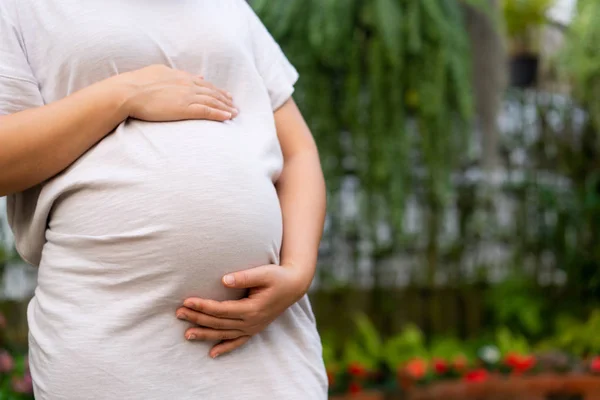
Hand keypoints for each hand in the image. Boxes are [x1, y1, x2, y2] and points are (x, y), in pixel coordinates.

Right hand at [118, 64, 237, 121]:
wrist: (128, 92)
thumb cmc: (137, 83)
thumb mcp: (159, 72)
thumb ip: (176, 74)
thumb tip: (193, 76)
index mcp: (180, 76)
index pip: (203, 83)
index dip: (215, 90)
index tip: (224, 94)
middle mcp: (187, 84)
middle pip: (212, 92)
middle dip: (224, 99)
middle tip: (234, 104)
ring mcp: (187, 96)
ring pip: (213, 101)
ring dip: (226, 107)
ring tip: (235, 113)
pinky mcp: (185, 108)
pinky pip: (207, 111)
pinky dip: (219, 114)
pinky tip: (228, 117)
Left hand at [176, 264, 308, 357]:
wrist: (295, 286)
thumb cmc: (278, 276)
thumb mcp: (264, 273)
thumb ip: (244, 277)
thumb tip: (224, 279)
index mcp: (252, 308)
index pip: (221, 310)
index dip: (203, 306)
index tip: (187, 301)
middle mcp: (251, 321)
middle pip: (219, 322)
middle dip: (197, 318)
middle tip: (178, 313)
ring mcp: (253, 327)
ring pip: (224, 334)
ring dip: (205, 334)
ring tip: (187, 334)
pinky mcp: (255, 329)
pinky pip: (238, 342)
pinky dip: (225, 348)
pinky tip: (212, 353)